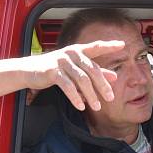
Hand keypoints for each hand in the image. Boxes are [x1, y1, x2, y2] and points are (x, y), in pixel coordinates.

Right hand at [0, 41, 122, 108]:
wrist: (29, 70)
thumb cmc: (54, 69)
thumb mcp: (75, 69)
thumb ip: (95, 72)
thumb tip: (115, 76)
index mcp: (78, 50)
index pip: (96, 47)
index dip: (109, 46)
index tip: (122, 45)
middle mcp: (71, 53)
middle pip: (92, 69)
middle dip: (102, 85)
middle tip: (110, 98)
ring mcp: (62, 62)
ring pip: (81, 79)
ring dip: (90, 94)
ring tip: (96, 107)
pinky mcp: (53, 72)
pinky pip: (67, 86)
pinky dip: (75, 97)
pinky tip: (81, 106)